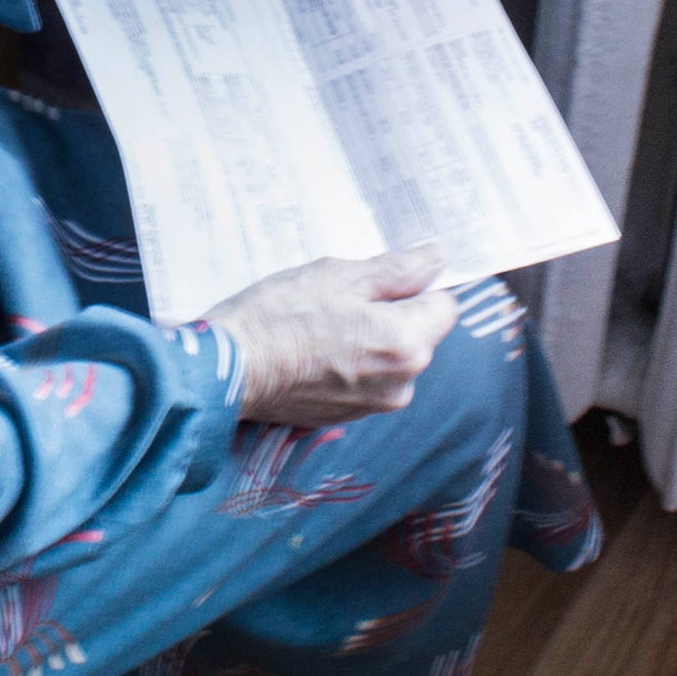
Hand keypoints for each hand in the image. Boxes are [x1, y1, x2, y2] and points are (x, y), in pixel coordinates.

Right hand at [207, 244, 461, 426]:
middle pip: (418, 333)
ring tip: (323, 322)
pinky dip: (350, 361)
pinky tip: (314, 347)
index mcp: (407, 343)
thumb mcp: (341, 275)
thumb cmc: (283, 315)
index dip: (419, 284)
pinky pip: (366, 378)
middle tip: (343, 294)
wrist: (232, 370)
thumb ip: (397, 269)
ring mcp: (375, 405)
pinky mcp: (348, 416)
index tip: (384, 276)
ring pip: (391, 356)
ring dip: (370, 337)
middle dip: (392, 311)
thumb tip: (436, 259)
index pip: (444, 305)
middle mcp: (402, 383)